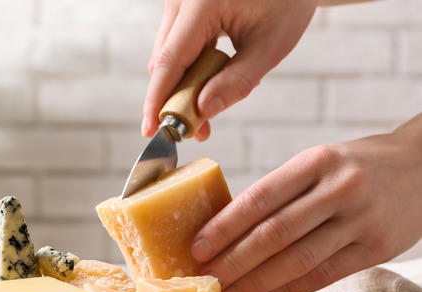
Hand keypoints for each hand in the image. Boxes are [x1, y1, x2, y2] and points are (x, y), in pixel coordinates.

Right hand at [142, 0, 317, 138]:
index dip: (158, 100)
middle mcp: (182, 0)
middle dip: (174, 99)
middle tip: (196, 130)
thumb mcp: (270, 46)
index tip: (152, 130)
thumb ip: (237, 81)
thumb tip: (203, 111)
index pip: (169, 61)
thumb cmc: (287, 2)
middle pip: (163, 61)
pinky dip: (189, 69)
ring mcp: (179, 2)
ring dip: (182, 86)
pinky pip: (177, 45)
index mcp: (201, 4)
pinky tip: (208, 82)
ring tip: (206, 109)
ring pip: (168, 55)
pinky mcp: (183, 8)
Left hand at [191, 113, 421, 291]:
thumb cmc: (355, 167)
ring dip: (257, 281)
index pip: (260, 198)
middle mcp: (339, 189)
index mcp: (315, 162)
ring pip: (298, 258)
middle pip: (274, 233)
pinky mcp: (376, 248)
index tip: (197, 247)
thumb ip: (281, 192)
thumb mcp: (319, 163)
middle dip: (234, 261)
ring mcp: (360, 220)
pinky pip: (324, 274)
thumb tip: (224, 229)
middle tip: (206, 279)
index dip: (224, 226)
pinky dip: (289, 289)